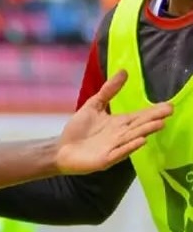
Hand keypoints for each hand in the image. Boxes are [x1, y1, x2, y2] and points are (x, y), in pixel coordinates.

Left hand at [55, 70, 171, 173]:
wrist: (62, 149)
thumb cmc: (78, 129)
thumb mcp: (93, 105)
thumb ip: (108, 91)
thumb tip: (124, 71)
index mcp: (119, 123)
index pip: (139, 116)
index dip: (152, 111)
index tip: (168, 105)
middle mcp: (120, 135)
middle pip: (139, 126)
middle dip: (153, 119)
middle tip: (169, 111)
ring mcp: (114, 148)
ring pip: (132, 138)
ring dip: (145, 131)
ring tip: (159, 124)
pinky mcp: (106, 159)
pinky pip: (120, 153)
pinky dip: (130, 147)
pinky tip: (141, 141)